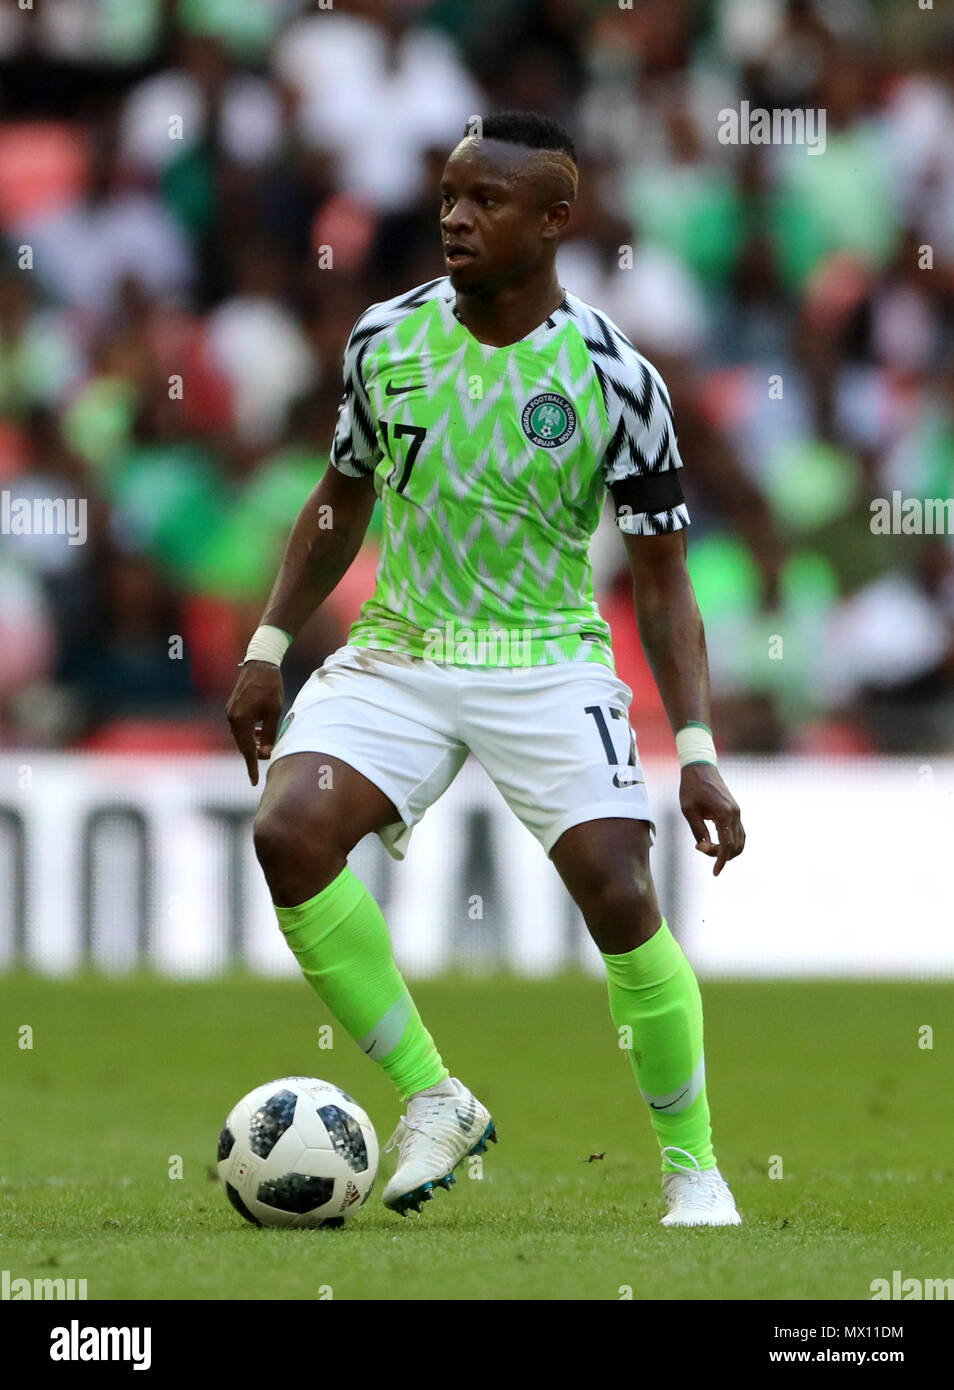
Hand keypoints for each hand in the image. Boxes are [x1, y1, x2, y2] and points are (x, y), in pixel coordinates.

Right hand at [225, 661, 284, 785]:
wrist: (260, 663)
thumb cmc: (270, 686)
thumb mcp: (274, 712)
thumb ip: (269, 734)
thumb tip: (266, 754)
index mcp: (241, 720)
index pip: (247, 750)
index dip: (252, 767)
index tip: (255, 782)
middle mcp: (232, 717)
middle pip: (242, 744)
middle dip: (254, 754)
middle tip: (268, 758)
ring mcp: (230, 712)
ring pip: (241, 736)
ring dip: (252, 743)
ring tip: (266, 745)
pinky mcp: (232, 707)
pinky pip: (239, 726)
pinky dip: (248, 733)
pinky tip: (259, 732)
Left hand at [679, 763, 744, 875]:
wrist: (700, 768)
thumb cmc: (691, 789)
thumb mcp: (689, 811)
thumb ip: (698, 831)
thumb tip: (704, 849)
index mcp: (723, 814)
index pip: (726, 845)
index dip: (720, 861)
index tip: (715, 872)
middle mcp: (735, 814)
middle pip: (735, 846)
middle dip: (721, 855)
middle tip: (701, 849)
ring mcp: (737, 812)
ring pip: (740, 841)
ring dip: (728, 850)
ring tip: (709, 848)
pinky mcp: (736, 810)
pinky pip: (739, 832)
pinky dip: (732, 842)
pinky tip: (718, 843)